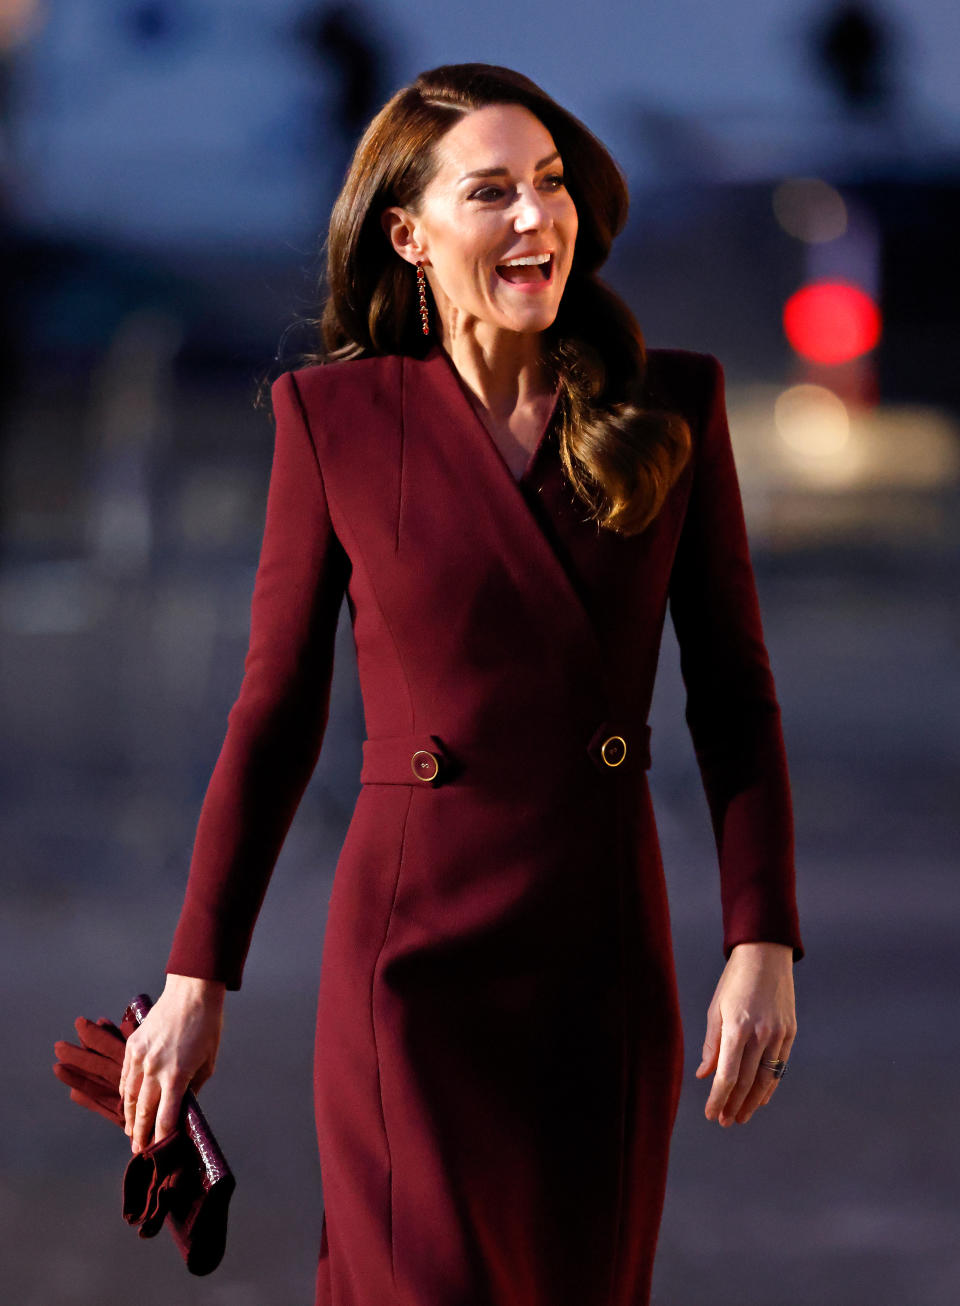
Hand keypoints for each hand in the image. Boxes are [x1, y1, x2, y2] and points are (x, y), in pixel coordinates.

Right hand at [118, 974, 225, 1154]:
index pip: (165, 1117)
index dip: (161, 1137)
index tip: (158, 1151)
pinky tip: (127, 1101)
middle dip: (140, 1134)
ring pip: (128, 1095)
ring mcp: (140, 1057)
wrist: (191, 992)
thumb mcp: (208, 1062)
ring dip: (129, 1115)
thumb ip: (193, 1087)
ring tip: (129, 1130)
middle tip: (137, 1150)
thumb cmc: (207, 1026)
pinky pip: (124, 1075)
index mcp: (177, 1076)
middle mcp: (154, 1069)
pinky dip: (124, 1091)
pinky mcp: (132, 1045)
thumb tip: (183, 1105)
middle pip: (143, 1111)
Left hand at [695, 942, 795, 1126]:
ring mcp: (778, 1034)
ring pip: (765, 1079)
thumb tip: (704, 1075)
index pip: (727, 1075)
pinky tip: (760, 1099)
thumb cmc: (734, 981)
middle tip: (724, 1121)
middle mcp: (760, 1034)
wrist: (765, 956)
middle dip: (734, 1105)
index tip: (711, 1114)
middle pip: (747, 1082)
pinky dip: (769, 1086)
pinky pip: (779, 1067)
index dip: (718, 1098)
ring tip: (740, 1117)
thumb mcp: (716, 1009)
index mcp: (737, 1028)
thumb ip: (711, 1045)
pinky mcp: (790, 1033)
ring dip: (752, 1102)